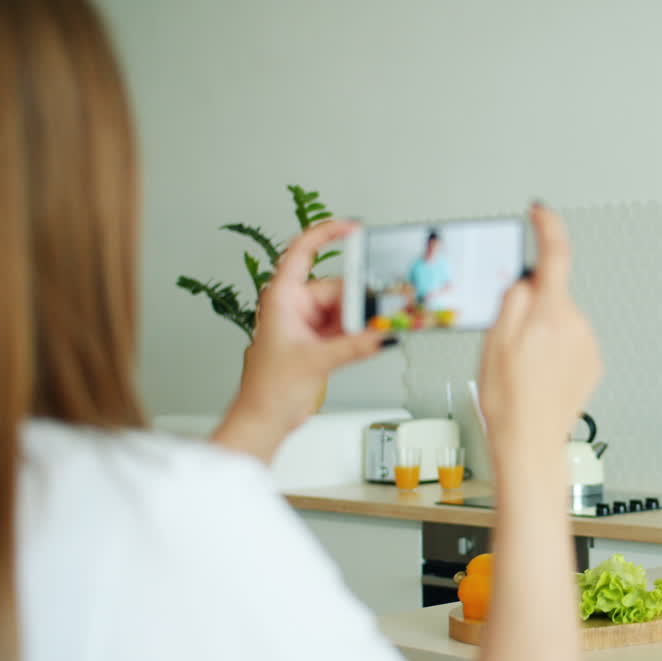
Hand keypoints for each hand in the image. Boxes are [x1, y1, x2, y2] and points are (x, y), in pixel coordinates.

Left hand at [214, 220, 383, 461]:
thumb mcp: (316, 361)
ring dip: (364, 318)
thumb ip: (354, 345)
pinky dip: (362, 332)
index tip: (353, 228)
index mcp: (282, 298)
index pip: (302, 252)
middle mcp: (295, 306)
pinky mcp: (320, 341)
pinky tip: (376, 336)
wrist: (264, 419)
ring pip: (345, 309)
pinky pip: (347, 327)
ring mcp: (308, 324)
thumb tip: (383, 333)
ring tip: (384, 324)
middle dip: (361, 298)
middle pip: (337, 288)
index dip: (327, 234)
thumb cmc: (267, 389)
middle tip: (385, 305)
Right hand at [478, 205, 601, 462]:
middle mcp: (575, 326)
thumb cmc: (508, 401)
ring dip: (541, 332)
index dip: (547, 227)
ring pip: (558, 320)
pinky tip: (540, 375)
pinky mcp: (592, 364)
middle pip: (551, 295)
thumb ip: (511, 301)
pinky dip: (553, 350)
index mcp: (549, 315)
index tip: (540, 212)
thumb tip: (525, 277)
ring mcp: (587, 346)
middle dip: (530, 306)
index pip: (555, 256)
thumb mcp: (493, 342)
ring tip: (523, 368)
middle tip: (508, 341)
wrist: (530, 444)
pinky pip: (569, 342)